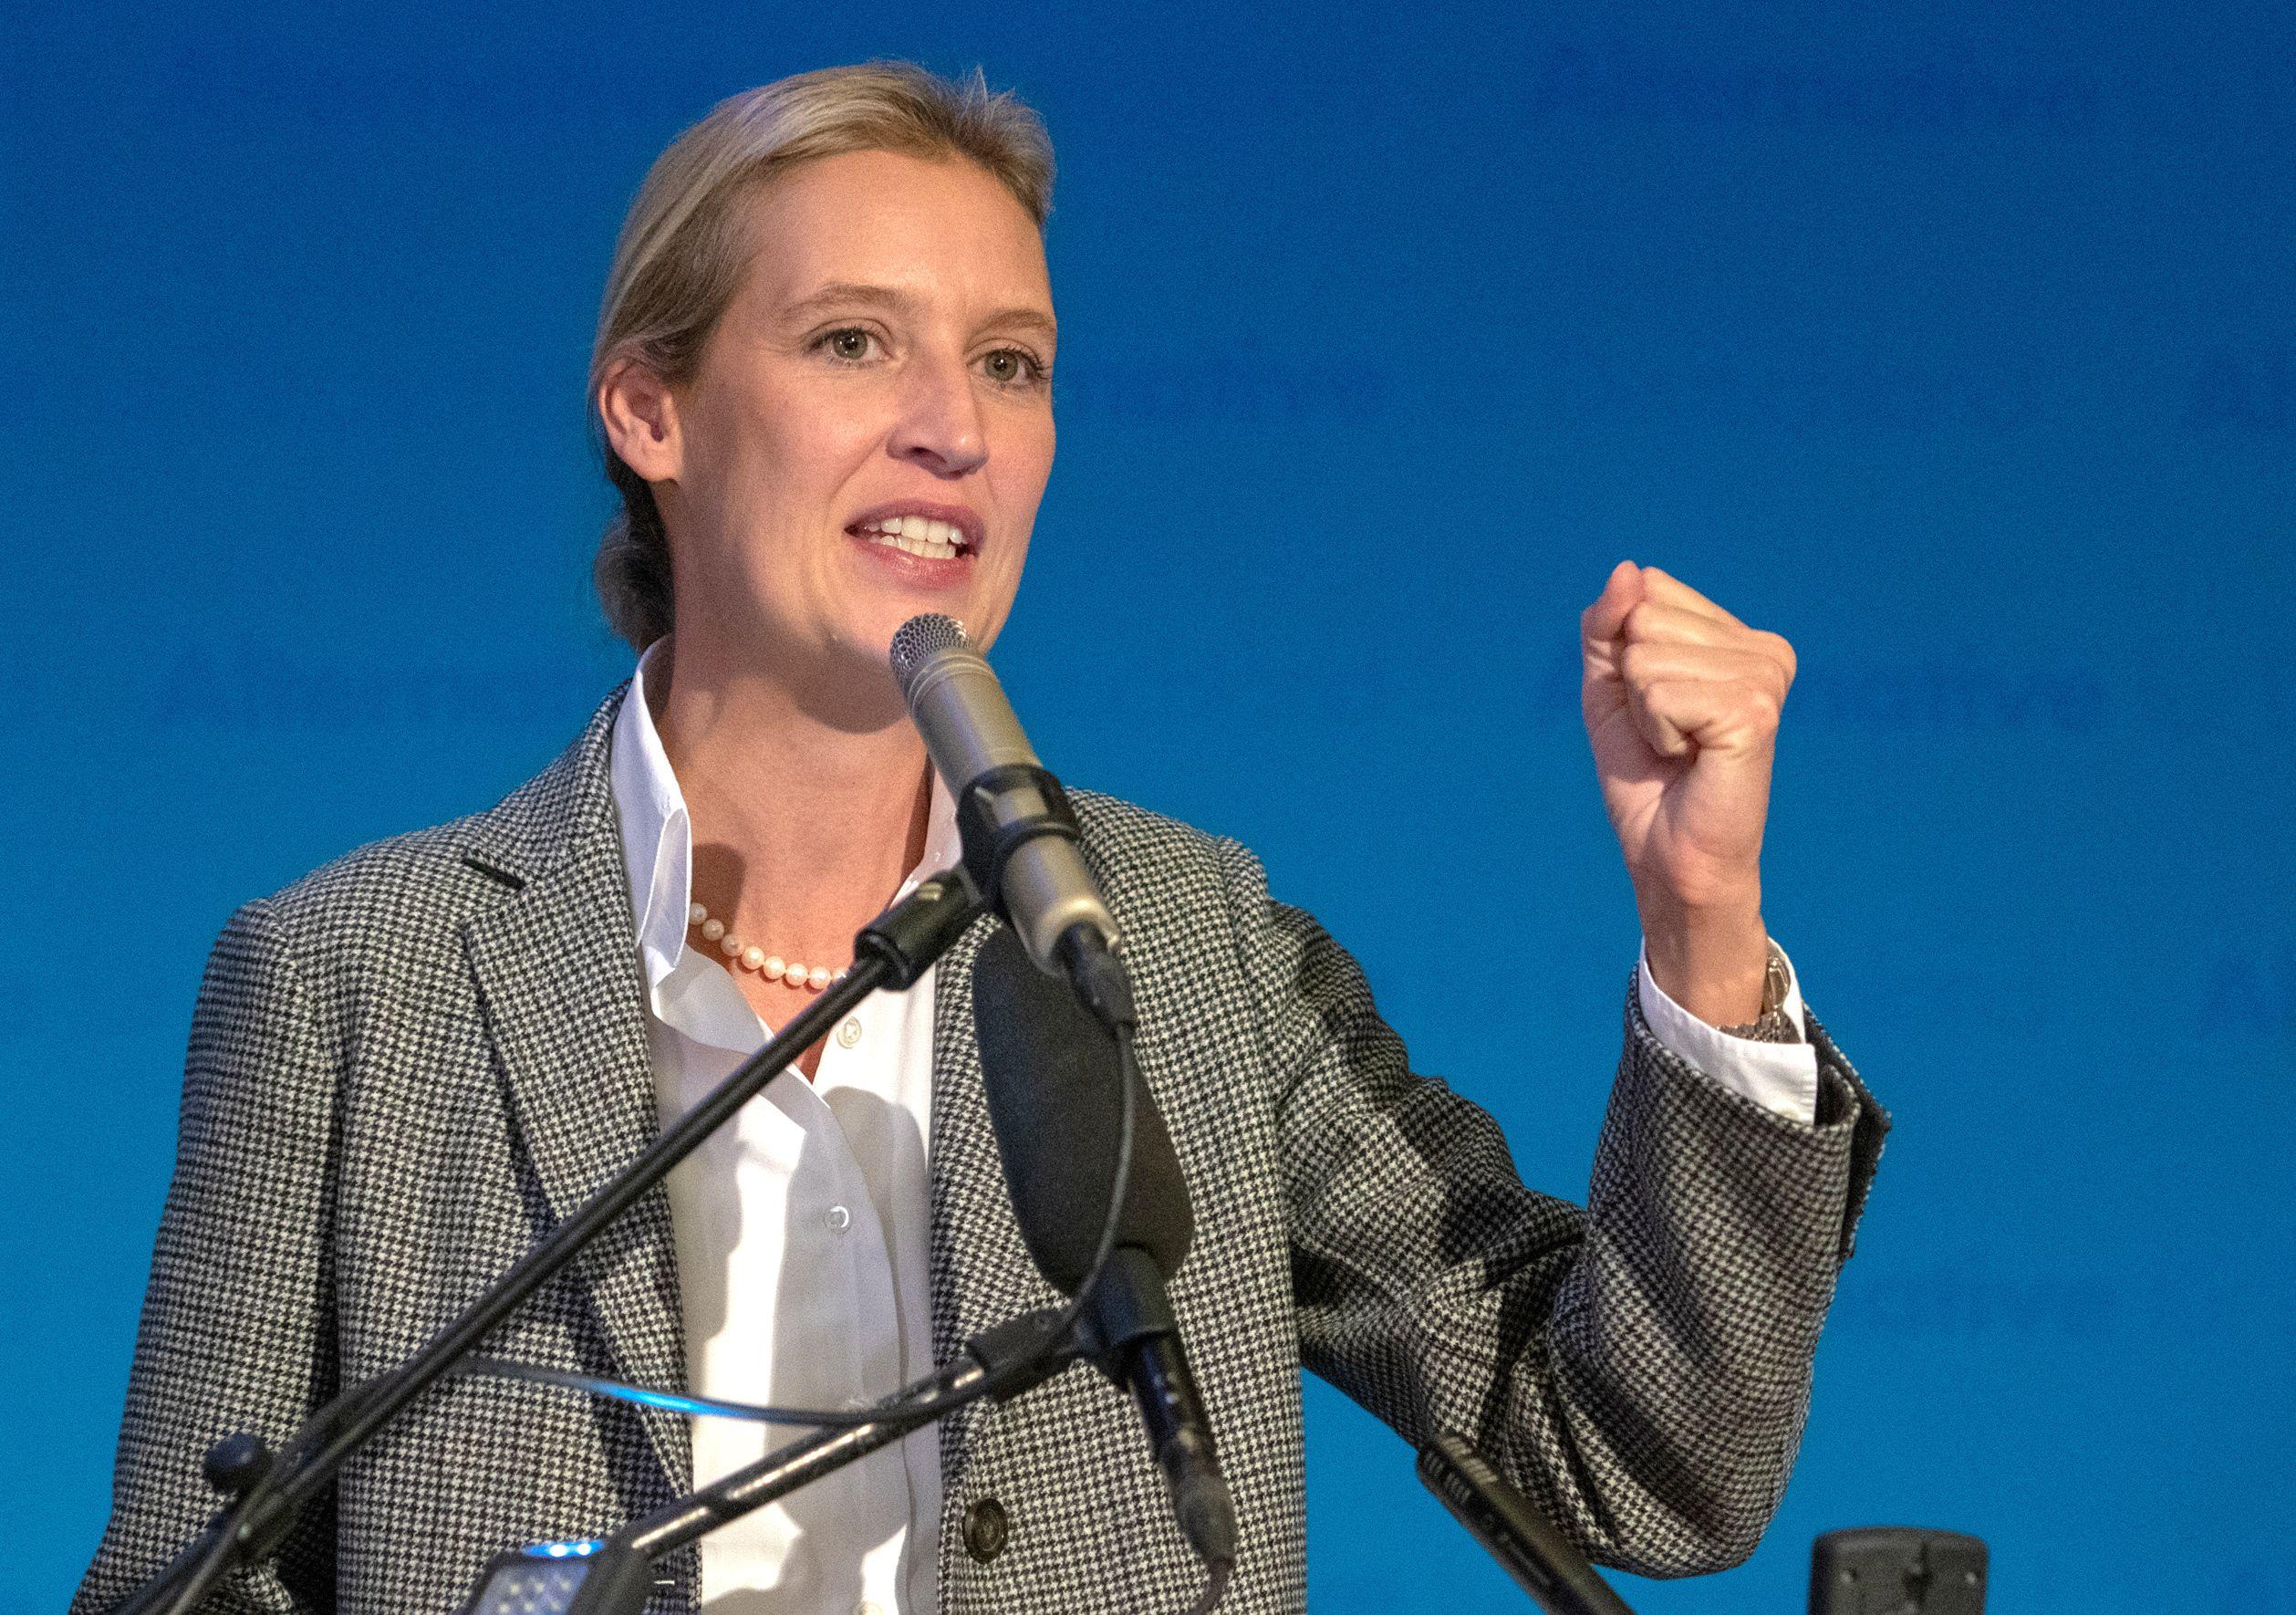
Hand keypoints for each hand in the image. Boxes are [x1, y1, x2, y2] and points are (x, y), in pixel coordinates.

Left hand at [1579, 561, 1796, 1024]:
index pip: (1648, 588)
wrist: (1669, 855)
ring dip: (1644, 713)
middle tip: (1668, 736)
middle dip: (1633, 685)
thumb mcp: (1609, 687)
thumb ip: (1607, 624)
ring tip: (1680, 749)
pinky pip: (1659, 691)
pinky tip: (1691, 758)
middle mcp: (1764, 650)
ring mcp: (1765, 678)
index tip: (1656, 708)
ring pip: (1646, 654)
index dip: (1625, 654)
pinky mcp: (1755, 710)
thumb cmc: (1645, 776)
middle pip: (1644, 617)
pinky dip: (1656, 731)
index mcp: (1739, 637)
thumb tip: (1630, 570)